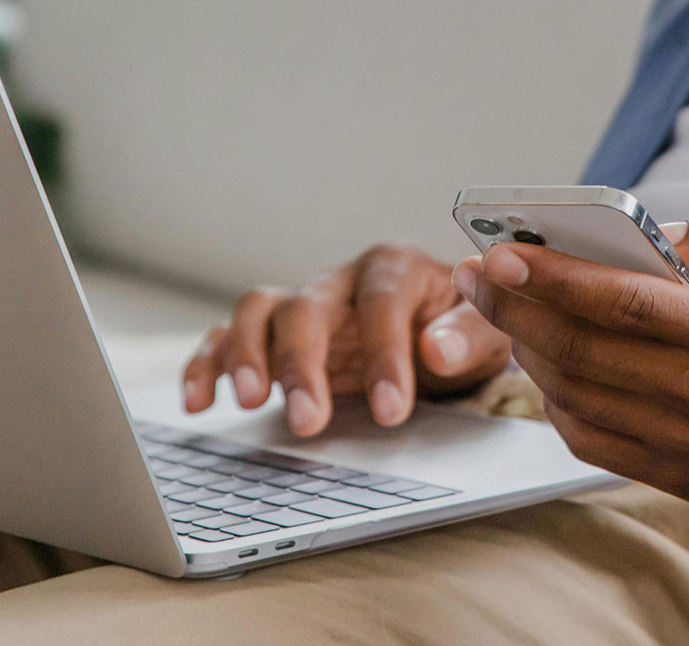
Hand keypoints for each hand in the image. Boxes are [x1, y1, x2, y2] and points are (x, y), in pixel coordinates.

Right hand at [184, 244, 509, 435]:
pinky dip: (208, 363)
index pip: (382, 301)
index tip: (392, 410)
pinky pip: (228, 337)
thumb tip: (437, 349)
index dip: (384, 354)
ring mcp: (302, 304)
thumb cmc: (463, 331)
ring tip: (249, 403)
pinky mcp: (274, 335)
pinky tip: (199, 402)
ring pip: (259, 310)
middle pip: (308, 305)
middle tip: (310, 421)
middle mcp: (341, 280)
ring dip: (247, 354)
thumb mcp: (489, 333)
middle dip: (304, 364)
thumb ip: (470, 336)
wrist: (443, 334)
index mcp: (395, 268)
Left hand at [454, 203, 688, 519]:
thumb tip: (664, 232)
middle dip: (516, 310)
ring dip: (528, 355)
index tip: (504, 253)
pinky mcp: (687, 480)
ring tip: (504, 314)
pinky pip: (596, 444)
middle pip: (585, 352)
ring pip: (580, 399)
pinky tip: (547, 371)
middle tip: (477, 275)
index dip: (555, 278)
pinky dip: (557, 406)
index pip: (626, 303)